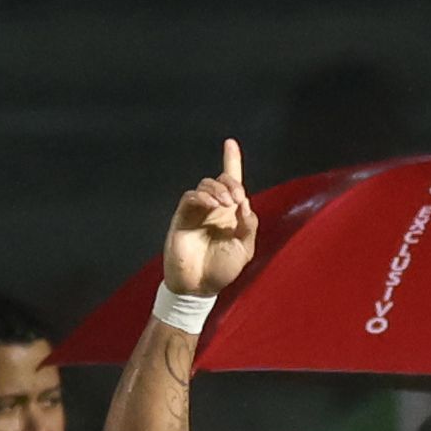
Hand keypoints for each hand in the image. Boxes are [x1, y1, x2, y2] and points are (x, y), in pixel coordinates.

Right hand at [163, 137, 258, 298]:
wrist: (199, 287)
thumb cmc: (222, 270)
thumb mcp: (244, 250)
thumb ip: (248, 226)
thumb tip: (245, 203)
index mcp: (230, 214)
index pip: (230, 183)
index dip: (231, 161)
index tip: (230, 143)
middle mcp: (213, 209)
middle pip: (220, 180)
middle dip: (230, 182)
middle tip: (236, 199)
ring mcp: (197, 212)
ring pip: (205, 185)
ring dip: (218, 189)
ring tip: (225, 204)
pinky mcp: (182, 218)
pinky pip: (190, 198)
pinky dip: (202, 196)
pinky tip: (212, 205)